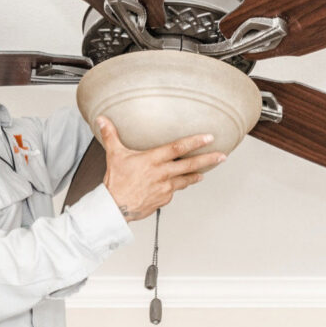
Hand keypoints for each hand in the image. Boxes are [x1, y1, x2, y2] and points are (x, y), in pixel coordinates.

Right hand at [97, 116, 224, 221]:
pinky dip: (177, 186)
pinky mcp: (164, 199)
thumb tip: (102, 119)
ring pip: (186, 179)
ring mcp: (165, 188)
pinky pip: (174, 190)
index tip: (209, 137)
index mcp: (153, 160)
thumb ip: (111, 135)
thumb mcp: (114, 155)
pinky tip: (178, 184)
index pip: (178, 148)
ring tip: (206, 171)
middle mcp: (162, 173)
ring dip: (197, 174)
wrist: (115, 207)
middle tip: (222, 156)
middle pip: (190, 165)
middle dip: (208, 159)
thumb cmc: (116, 181)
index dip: (195, 142)